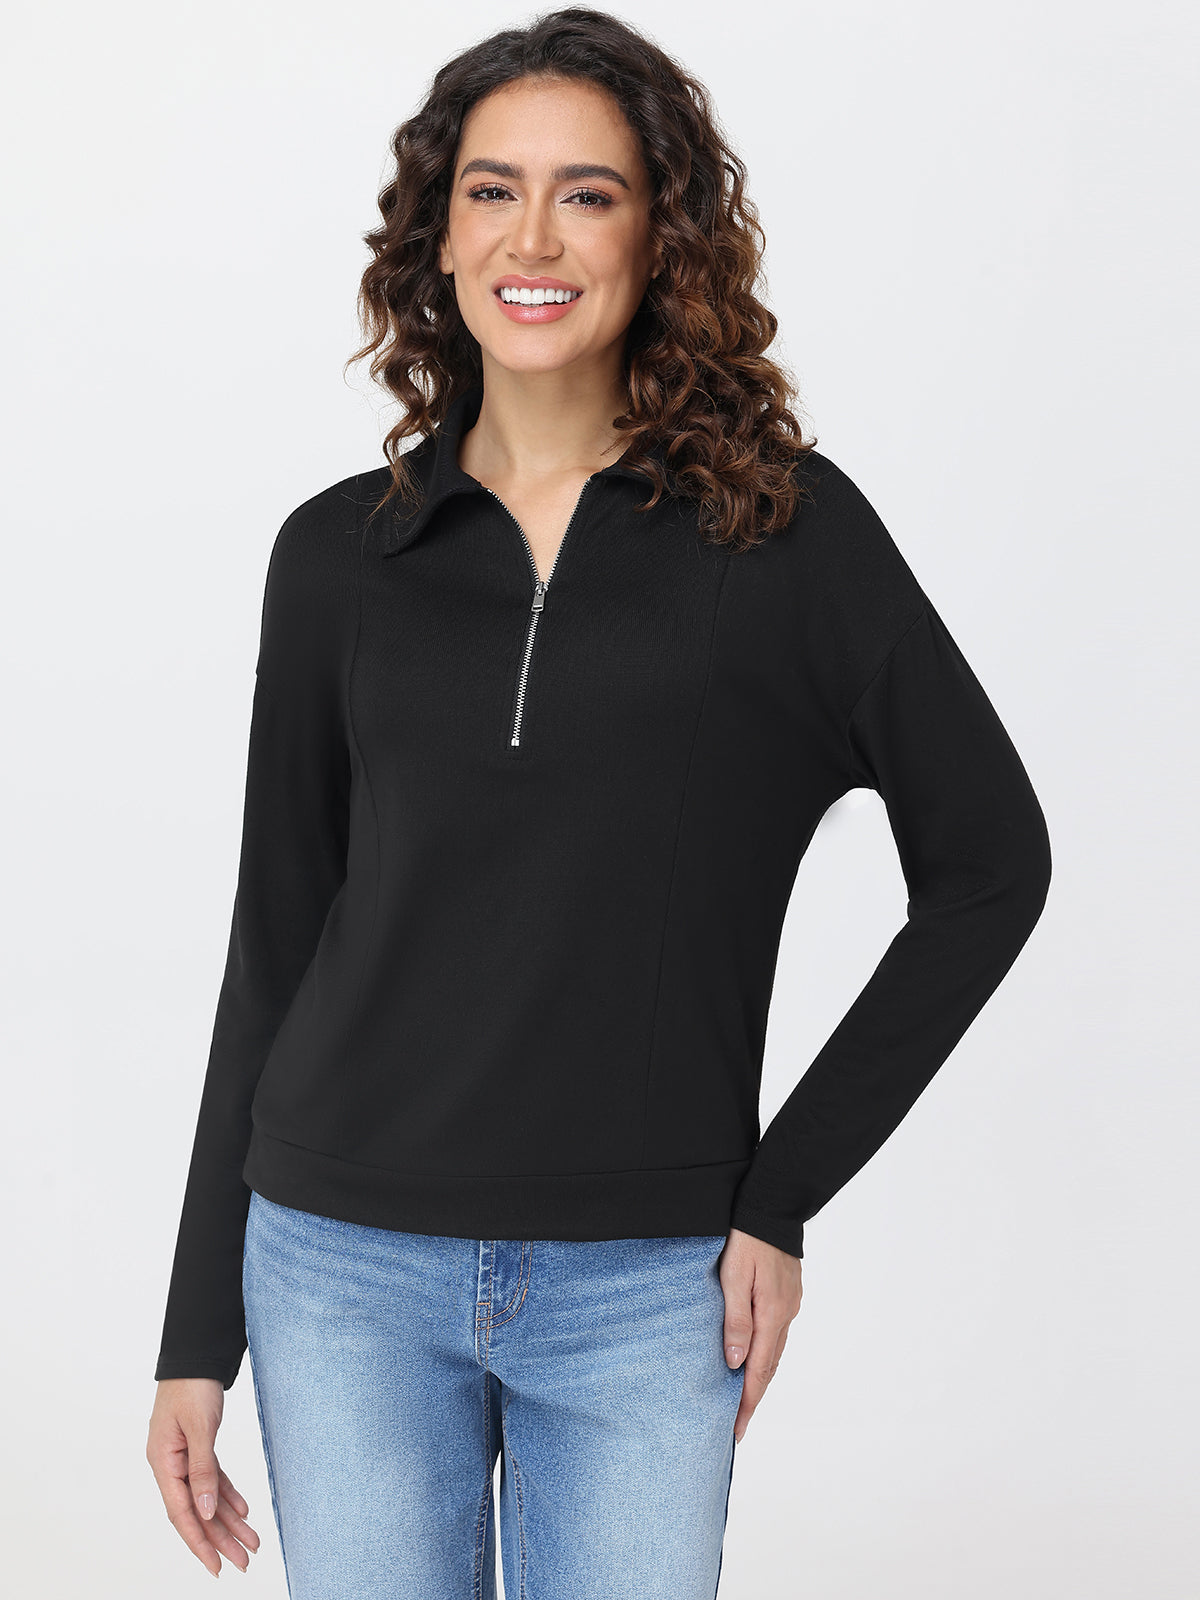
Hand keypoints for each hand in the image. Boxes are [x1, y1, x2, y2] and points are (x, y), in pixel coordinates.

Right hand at [146, 1377, 260, 1575]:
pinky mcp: (198, 1446)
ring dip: (228, 1521)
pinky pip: (213, 1479)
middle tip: (245, 1561)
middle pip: (196, 1511)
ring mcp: (183, 1456)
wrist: (196, 1353)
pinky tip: (244, 1511)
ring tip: (252, 1543)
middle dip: (220, 1538)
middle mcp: (171, 1464)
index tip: (216, 1566)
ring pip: (207, 1497)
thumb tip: (204, 1511)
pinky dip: (228, 1494)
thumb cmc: (192, 1385)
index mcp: (163, 1462)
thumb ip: (202, 1470)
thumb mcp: (200, 1427)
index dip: (199, 1541)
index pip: (181, 1512)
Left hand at [718, 1227, 803, 1442]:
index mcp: (771, 1313)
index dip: (747, 1402)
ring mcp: (789, 1304)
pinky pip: (777, 1334)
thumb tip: (734, 1363)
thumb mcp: (732, 1277)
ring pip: (775, 1351)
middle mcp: (785, 1314)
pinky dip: (765, 1354)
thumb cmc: (746, 1239)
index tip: (737, 1429)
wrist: (771, 1207)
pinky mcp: (788, 1295)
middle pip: (769, 1367)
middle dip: (753, 1398)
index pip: (758, 1370)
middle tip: (738, 1425)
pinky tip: (754, 1358)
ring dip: (760, 1377)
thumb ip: (735, 1320)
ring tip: (743, 1399)